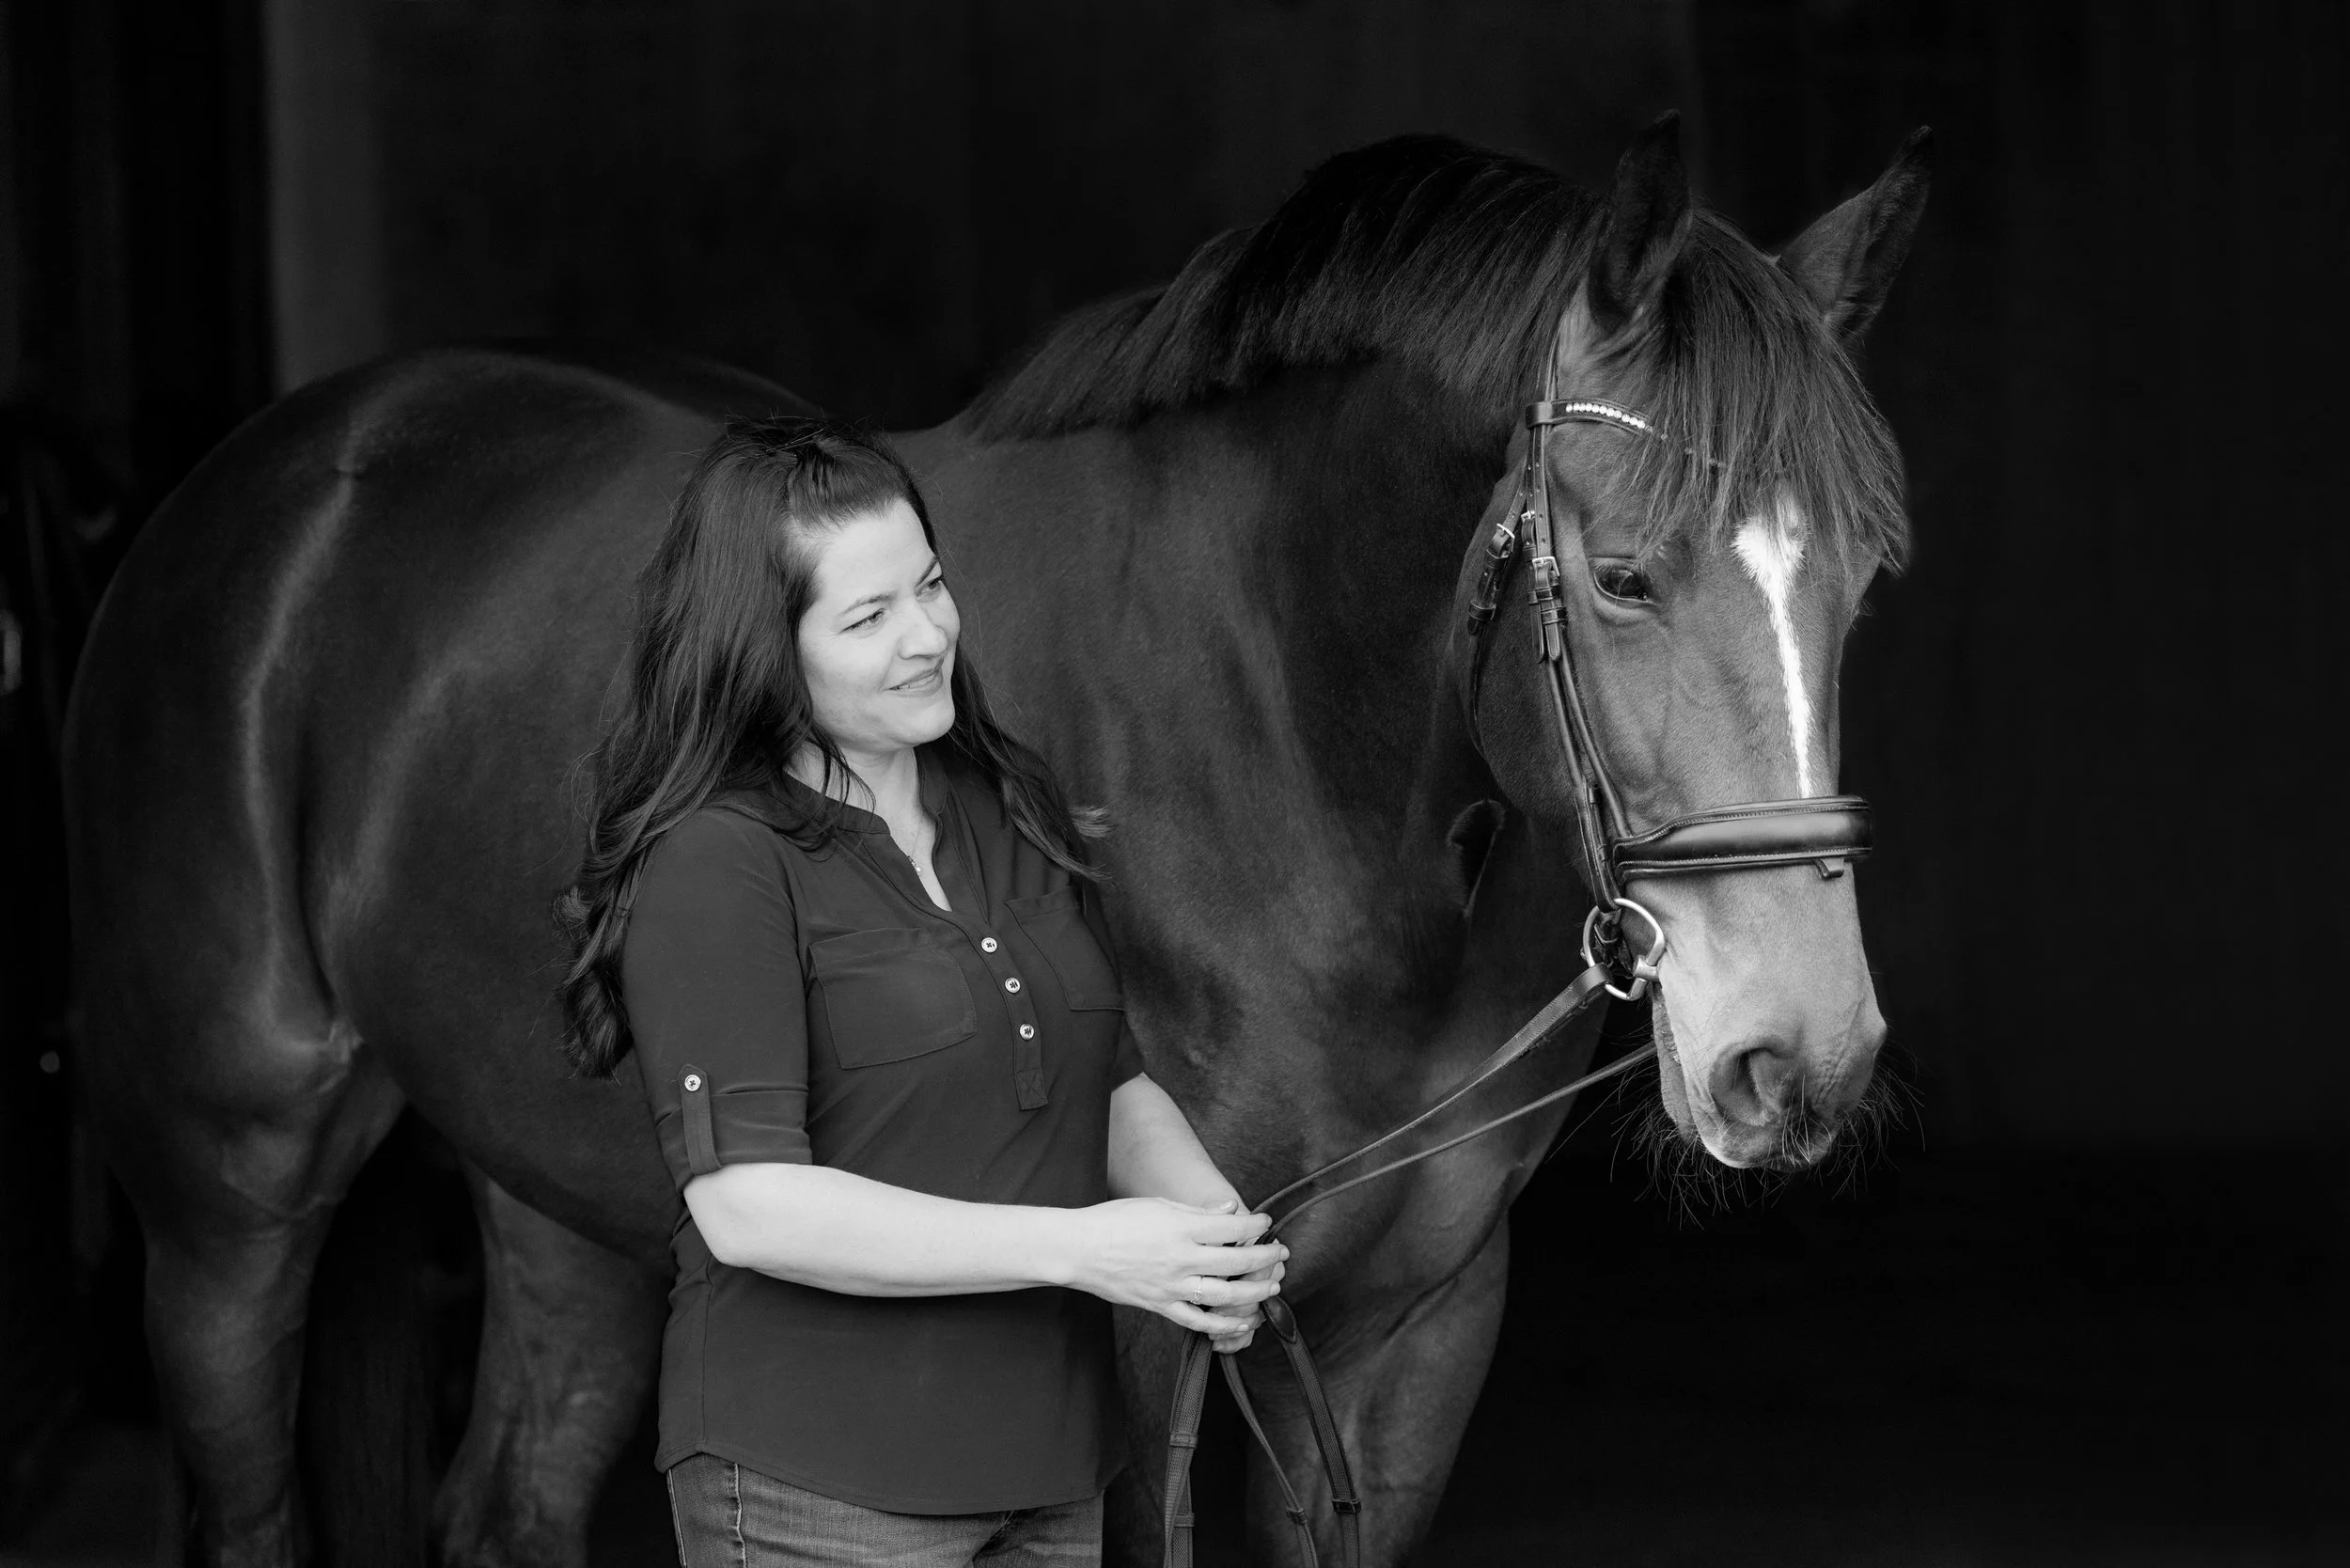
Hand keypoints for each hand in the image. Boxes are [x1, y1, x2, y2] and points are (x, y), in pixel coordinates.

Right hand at [1063, 1196, 1286, 1337]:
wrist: (1079, 1249)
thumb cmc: (1115, 1221)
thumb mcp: (1158, 1205)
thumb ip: (1197, 1211)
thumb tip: (1229, 1209)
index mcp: (1180, 1227)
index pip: (1230, 1226)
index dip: (1255, 1223)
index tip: (1265, 1221)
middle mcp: (1181, 1258)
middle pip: (1236, 1260)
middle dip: (1265, 1257)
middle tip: (1280, 1252)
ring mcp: (1171, 1285)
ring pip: (1224, 1294)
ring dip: (1254, 1291)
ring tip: (1272, 1287)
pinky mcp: (1161, 1305)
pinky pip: (1197, 1320)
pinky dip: (1222, 1325)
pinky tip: (1241, 1322)